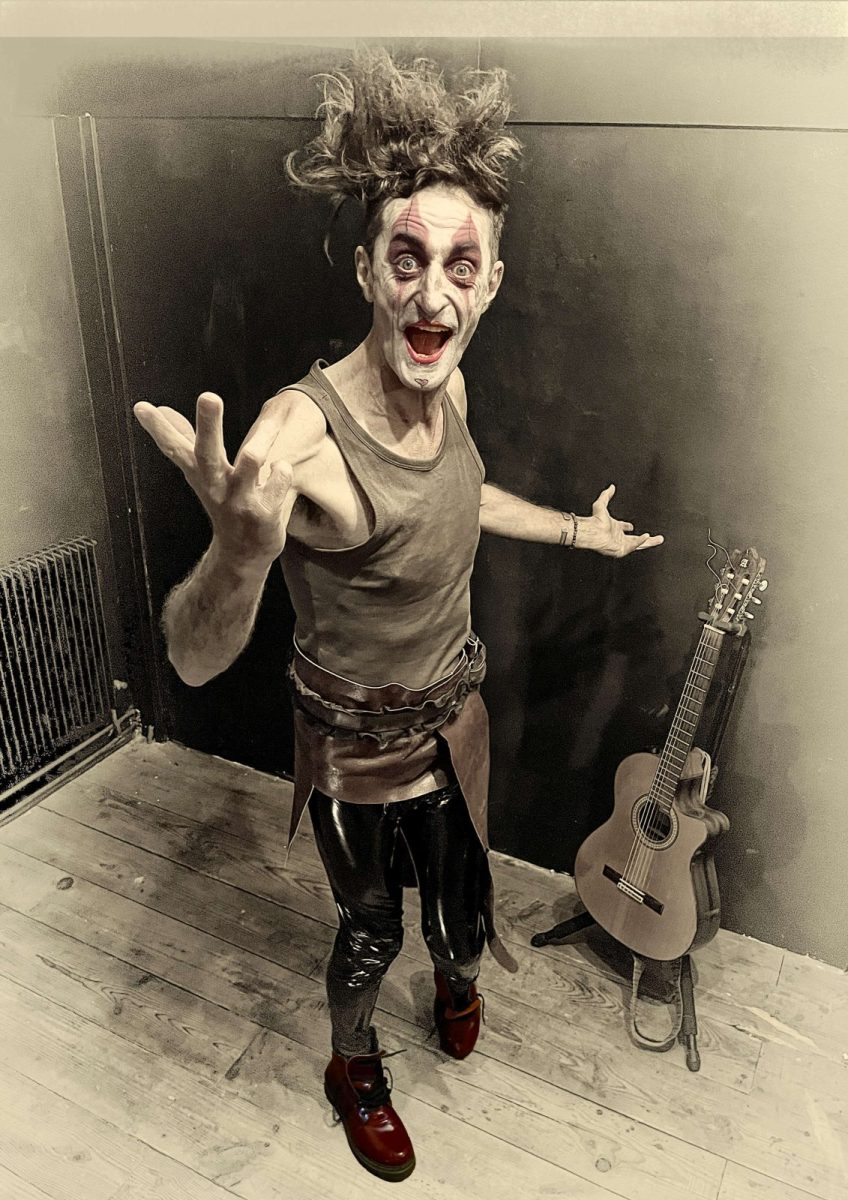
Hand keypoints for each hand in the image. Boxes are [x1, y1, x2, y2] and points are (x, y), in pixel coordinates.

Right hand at [133, 392, 295, 568]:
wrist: (242, 553)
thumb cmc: (222, 503)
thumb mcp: (199, 472)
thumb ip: (181, 437)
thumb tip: (155, 407)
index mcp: (199, 473)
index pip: (174, 448)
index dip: (157, 428)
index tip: (140, 406)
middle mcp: (216, 485)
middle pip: (207, 452)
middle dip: (208, 424)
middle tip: (209, 396)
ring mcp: (239, 500)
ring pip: (250, 463)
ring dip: (261, 440)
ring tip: (272, 420)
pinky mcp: (263, 514)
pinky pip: (278, 483)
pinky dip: (282, 471)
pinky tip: (282, 468)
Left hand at [584, 483, 663, 556]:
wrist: (593, 531)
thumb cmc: (595, 521)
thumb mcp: (601, 504)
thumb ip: (606, 495)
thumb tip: (610, 487)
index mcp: (613, 528)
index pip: (622, 528)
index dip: (627, 526)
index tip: (631, 526)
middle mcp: (617, 537)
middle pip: (636, 539)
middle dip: (648, 539)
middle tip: (657, 538)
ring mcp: (620, 544)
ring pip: (638, 544)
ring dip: (649, 542)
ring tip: (659, 539)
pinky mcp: (621, 549)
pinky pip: (634, 545)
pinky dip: (641, 541)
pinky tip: (647, 536)